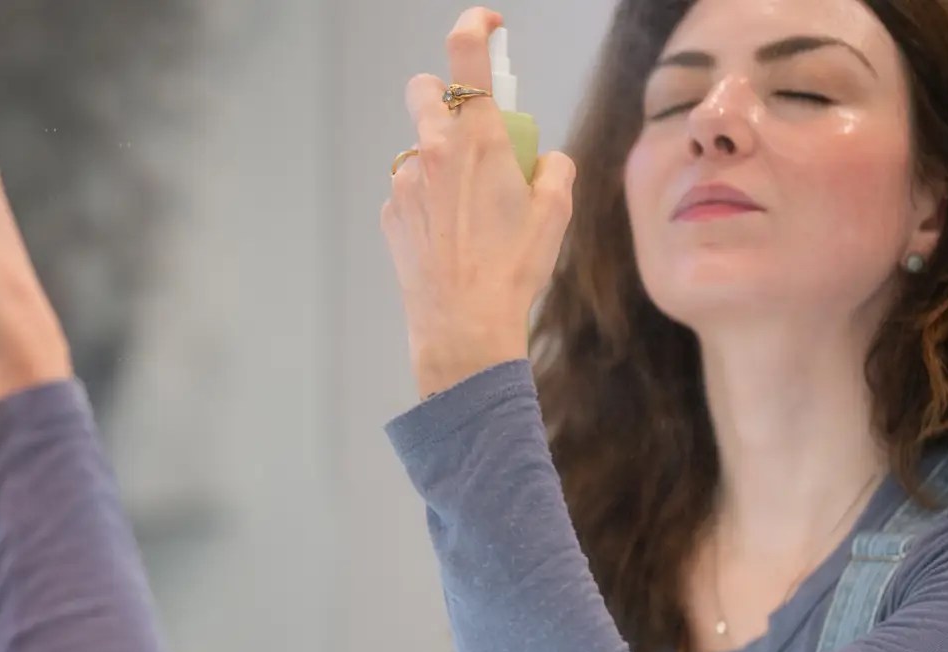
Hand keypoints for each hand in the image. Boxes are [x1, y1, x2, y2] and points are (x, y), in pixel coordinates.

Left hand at [380, 7, 575, 399]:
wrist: (463, 325)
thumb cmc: (513, 268)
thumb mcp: (556, 211)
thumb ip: (552, 167)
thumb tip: (540, 159)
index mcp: (480, 139)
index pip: (468, 53)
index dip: (475, 25)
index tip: (486, 24)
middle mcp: (435, 151)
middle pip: (426, 89)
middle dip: (447, 94)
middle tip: (474, 128)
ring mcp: (406, 183)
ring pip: (419, 148)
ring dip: (440, 160)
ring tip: (469, 209)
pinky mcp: (391, 214)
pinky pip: (409, 190)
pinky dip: (428, 200)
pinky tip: (449, 237)